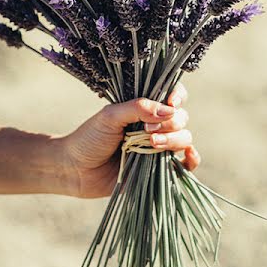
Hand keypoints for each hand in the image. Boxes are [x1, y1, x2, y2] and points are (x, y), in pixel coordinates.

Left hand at [60, 84, 199, 198]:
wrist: (75, 170)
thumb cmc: (89, 139)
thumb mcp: (109, 117)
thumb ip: (137, 108)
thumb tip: (168, 110)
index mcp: (144, 109)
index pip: (172, 96)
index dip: (177, 97)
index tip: (170, 102)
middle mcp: (155, 126)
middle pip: (181, 118)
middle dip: (170, 123)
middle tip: (147, 129)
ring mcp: (159, 148)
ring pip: (184, 138)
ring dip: (174, 140)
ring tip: (151, 143)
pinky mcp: (159, 169)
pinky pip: (186, 164)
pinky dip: (192, 159)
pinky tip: (188, 156)